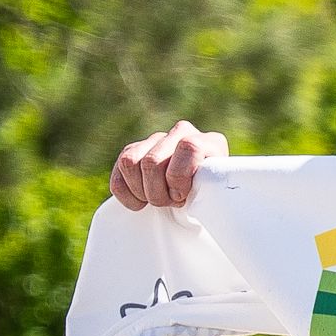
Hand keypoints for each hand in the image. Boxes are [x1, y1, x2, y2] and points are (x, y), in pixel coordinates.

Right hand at [111, 121, 229, 209]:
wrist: (201, 196)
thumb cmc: (211, 197)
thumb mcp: (218, 194)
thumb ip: (212, 186)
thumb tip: (202, 184)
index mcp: (209, 142)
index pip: (188, 147)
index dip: (179, 176)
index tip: (182, 195)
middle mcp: (182, 133)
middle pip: (151, 161)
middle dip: (157, 192)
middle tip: (170, 202)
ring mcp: (156, 140)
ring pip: (129, 162)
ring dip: (141, 191)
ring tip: (157, 200)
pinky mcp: (134, 150)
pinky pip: (117, 170)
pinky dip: (125, 193)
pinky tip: (140, 202)